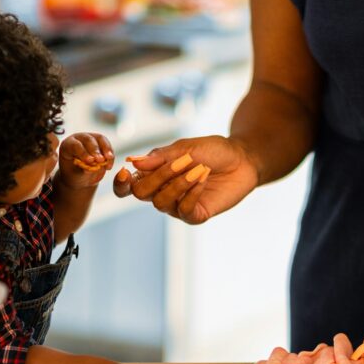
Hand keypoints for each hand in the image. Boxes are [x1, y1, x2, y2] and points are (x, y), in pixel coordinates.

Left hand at [58, 132, 113, 189]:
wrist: (81, 177)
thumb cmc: (75, 175)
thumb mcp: (76, 176)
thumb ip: (83, 171)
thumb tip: (92, 167)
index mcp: (67, 146)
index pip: (75, 145)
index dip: (83, 152)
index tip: (91, 161)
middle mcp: (78, 139)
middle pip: (88, 139)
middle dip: (95, 150)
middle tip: (101, 160)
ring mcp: (90, 139)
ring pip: (100, 139)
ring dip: (106, 149)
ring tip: (109, 159)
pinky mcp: (101, 143)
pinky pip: (107, 146)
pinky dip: (110, 155)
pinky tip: (109, 166)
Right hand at [113, 135, 258, 224]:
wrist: (242, 159)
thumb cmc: (213, 151)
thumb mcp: (185, 148)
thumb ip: (160, 157)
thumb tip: (133, 162)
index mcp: (154, 174)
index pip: (128, 186)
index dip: (121, 183)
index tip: (124, 172)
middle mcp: (162, 192)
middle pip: (141, 193)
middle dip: (158, 176)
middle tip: (180, 161)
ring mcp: (178, 205)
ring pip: (161, 202)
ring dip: (178, 183)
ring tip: (198, 167)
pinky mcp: (196, 215)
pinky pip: (184, 210)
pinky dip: (191, 192)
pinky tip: (203, 177)